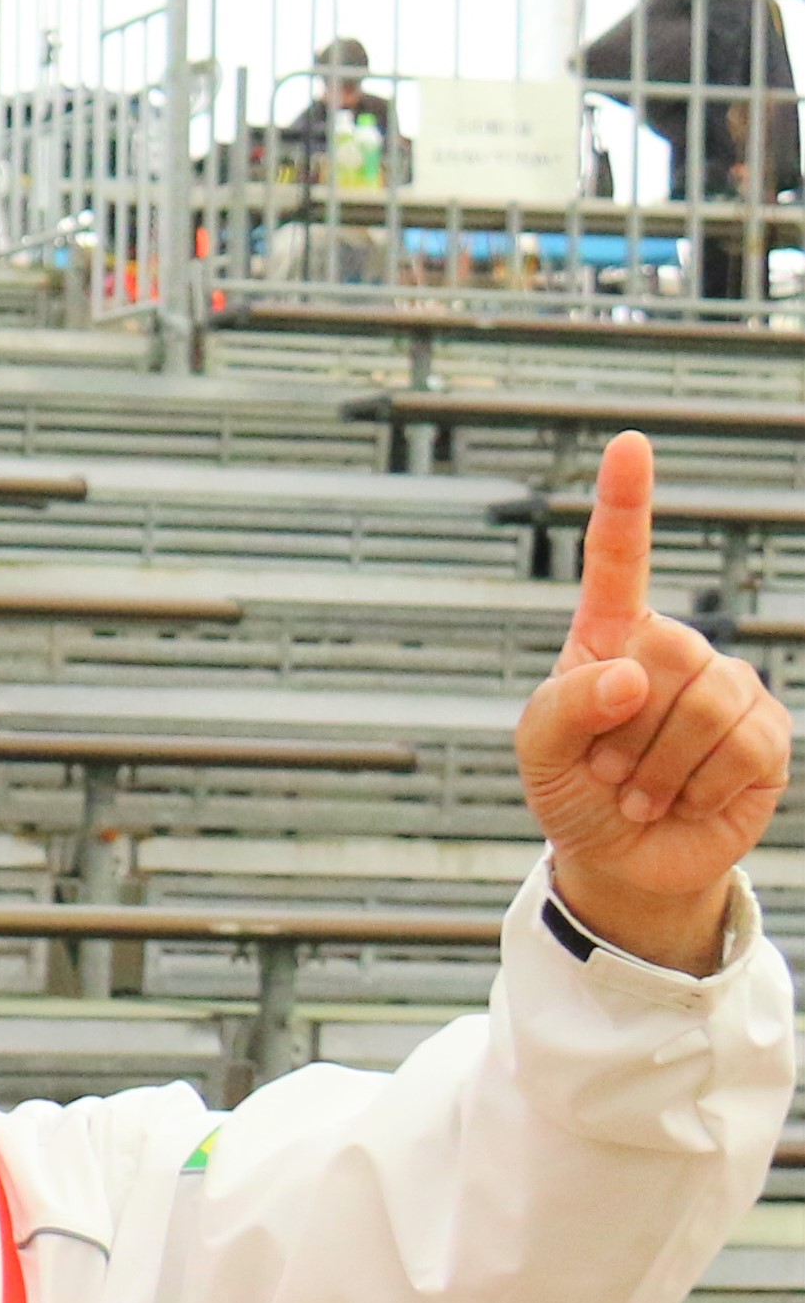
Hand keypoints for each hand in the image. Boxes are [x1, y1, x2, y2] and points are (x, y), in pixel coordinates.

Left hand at [518, 430, 789, 972]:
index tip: (628, 443)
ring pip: (702, 703)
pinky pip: (739, 745)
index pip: (619, 562)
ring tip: (641, 788)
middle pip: (664, 653)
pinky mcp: (765, 732)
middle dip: (624, 728)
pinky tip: (682, 798)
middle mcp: (674, 651)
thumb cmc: (573, 792)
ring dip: (657, 765)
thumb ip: (562, 708)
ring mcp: (726, 686)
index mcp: (611, 639)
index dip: (625, 503)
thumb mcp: (537, 753)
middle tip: (609, 767)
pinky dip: (697, 785)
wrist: (623, 859)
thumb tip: (628, 675)